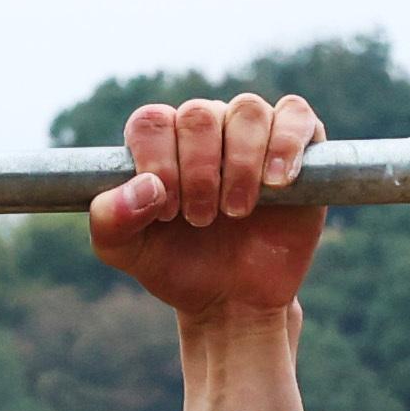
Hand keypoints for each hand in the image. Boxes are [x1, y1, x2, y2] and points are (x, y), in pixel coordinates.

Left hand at [87, 93, 319, 410]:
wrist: (233, 300)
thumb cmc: (178, 266)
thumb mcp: (126, 252)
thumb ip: (111, 220)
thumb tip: (145, 187)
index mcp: (161, 142)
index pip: (152, 122)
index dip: (158, 162)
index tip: (165, 212)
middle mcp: (206, 127)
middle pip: (199, 114)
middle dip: (197, 171)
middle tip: (201, 220)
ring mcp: (252, 132)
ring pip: (246, 110)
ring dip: (240, 163)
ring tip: (236, 211)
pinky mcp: (299, 146)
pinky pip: (296, 115)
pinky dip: (285, 144)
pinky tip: (277, 183)